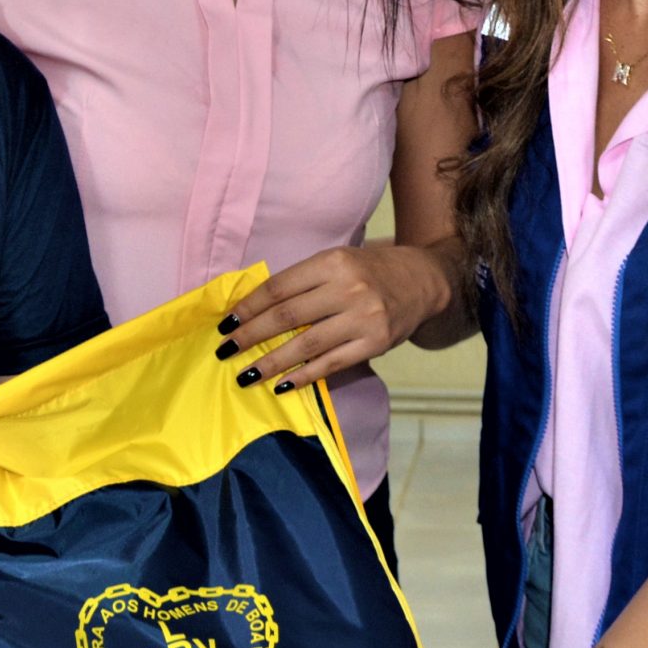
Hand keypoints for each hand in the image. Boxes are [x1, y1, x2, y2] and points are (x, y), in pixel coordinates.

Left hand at [218, 244, 456, 393]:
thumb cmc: (367, 272)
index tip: (226, 323)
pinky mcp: (375, 344)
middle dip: (250, 336)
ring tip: (246, 375)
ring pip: (306, 345)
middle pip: (287, 317)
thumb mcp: (335, 263)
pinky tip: (282, 385)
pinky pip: (331, 364)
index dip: (248, 307)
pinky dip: (303, 377)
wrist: (421, 281)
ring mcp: (364, 318)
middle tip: (226, 350)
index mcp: (332, 263)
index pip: (279, 288)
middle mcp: (348, 289)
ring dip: (271, 363)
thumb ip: (301, 283)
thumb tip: (252, 310)